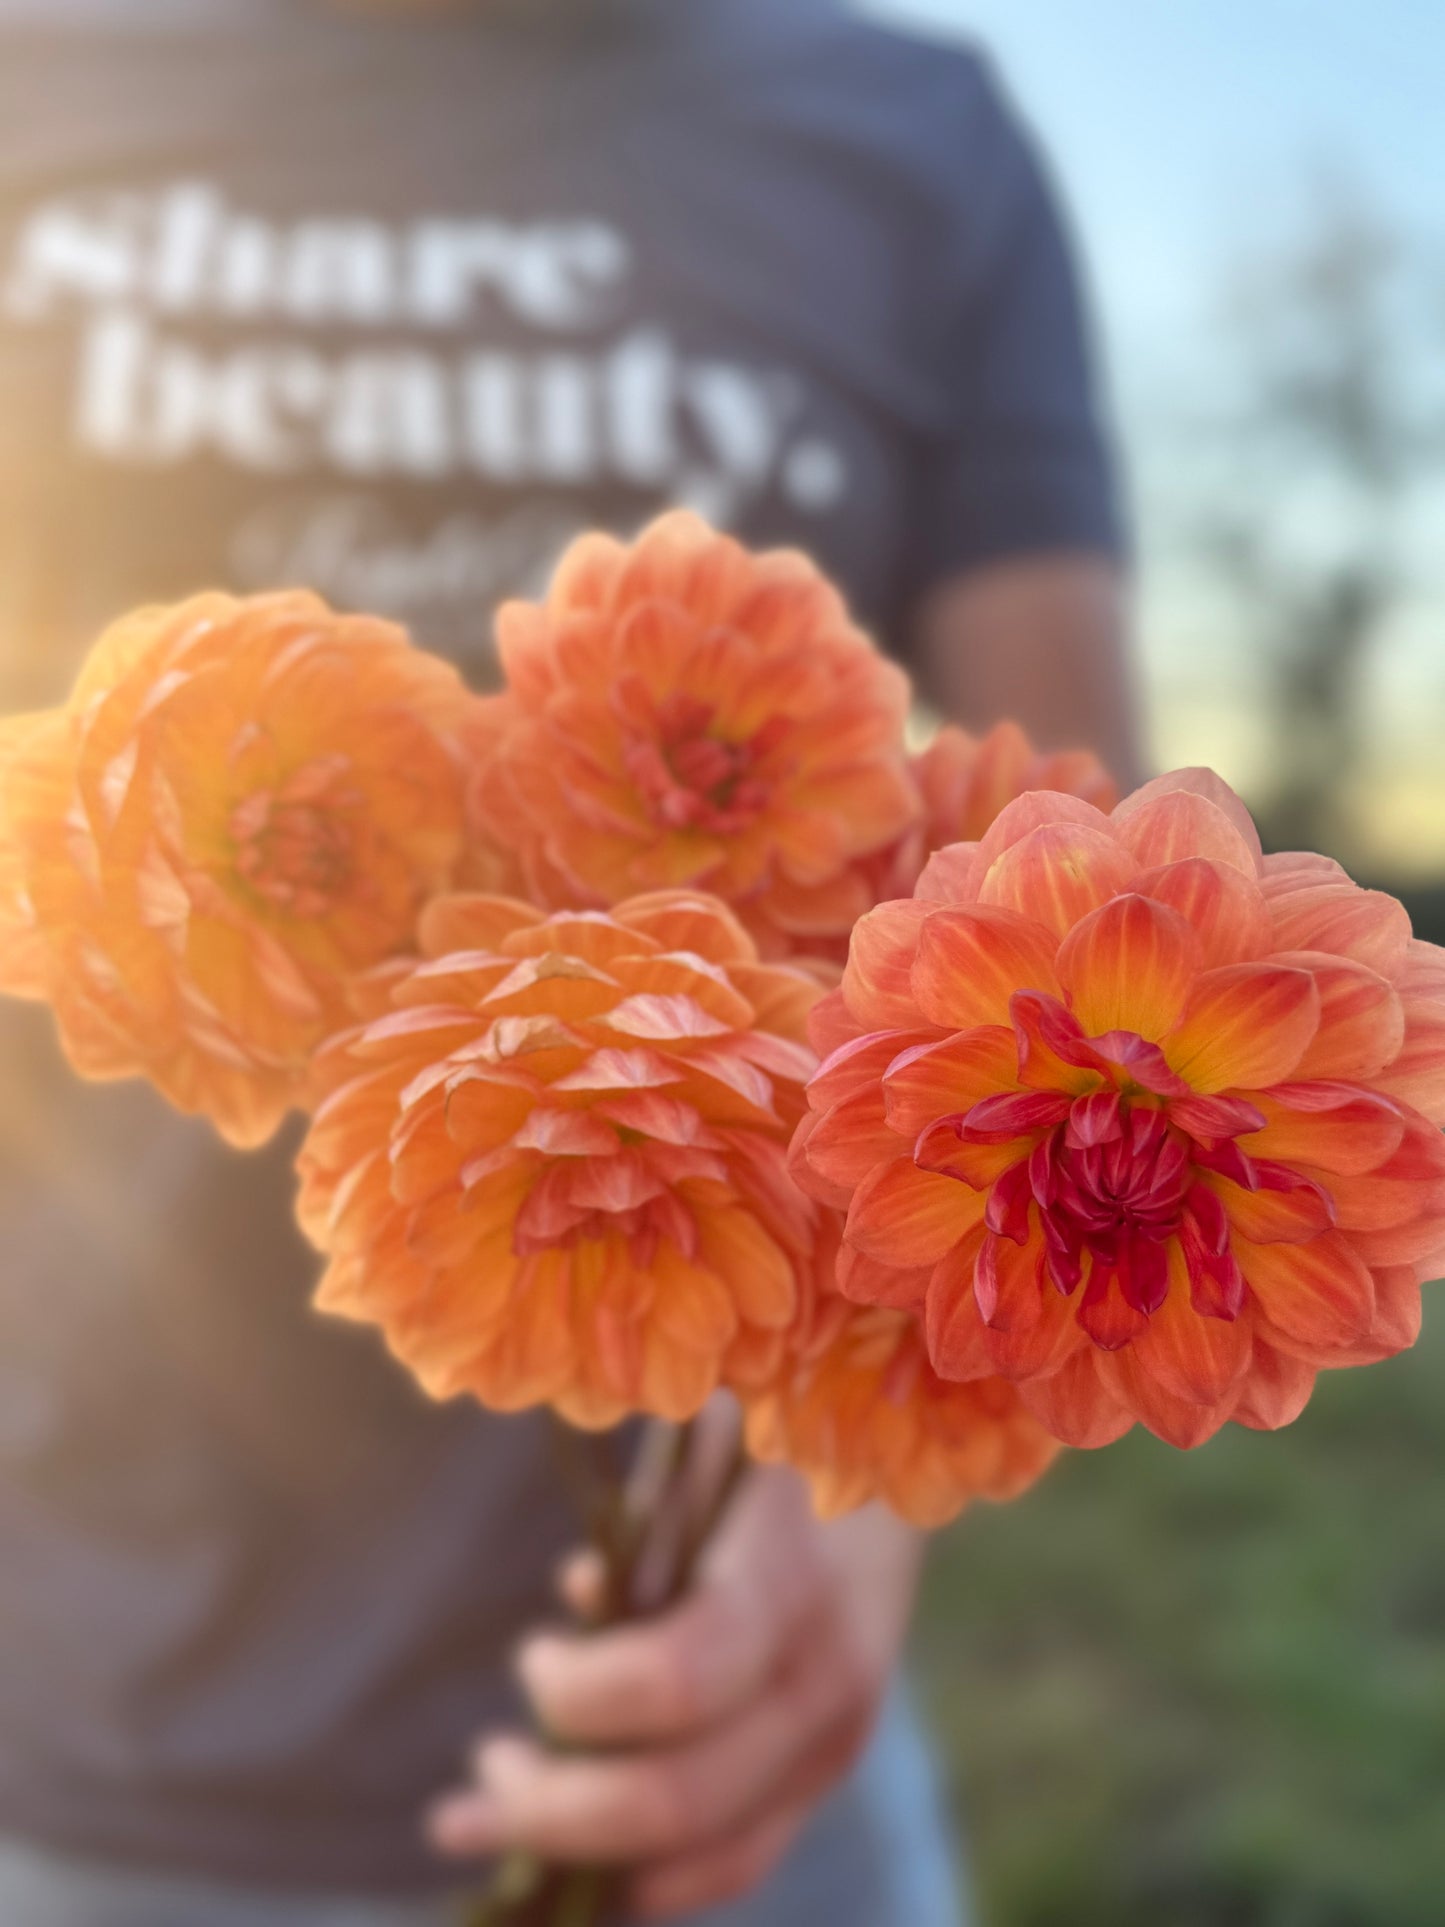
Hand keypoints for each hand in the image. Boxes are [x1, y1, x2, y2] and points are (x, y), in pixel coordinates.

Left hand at [426, 1465, 923, 1919]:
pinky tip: (570, 1843)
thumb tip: (579, 1594)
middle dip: (551, 1808)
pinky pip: (738, 1859)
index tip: (533, 1653)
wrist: (899, 1469)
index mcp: (791, 1579)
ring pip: (707, 1857)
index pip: (676, 1683)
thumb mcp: (712, 1432)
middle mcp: (825, 1680)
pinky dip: (645, 1871)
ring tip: (492, 1808)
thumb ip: (650, 1512)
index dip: (579, 1696)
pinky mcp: (825, 1772)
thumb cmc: (775, 1426)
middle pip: (677, 1802)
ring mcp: (834, 1739)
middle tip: (481, 1769)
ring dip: (584, 1855)